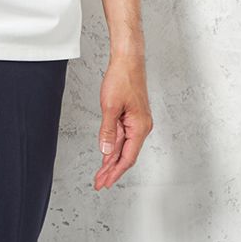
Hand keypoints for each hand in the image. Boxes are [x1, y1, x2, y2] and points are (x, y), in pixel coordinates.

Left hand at [94, 53, 152, 189]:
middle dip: (111, 169)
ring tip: (100, 173)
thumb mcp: (110, 106)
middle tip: (99, 182)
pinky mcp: (132, 115)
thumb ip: (108, 131)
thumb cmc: (122, 78)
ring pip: (123, 145)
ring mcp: (137, 121)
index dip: (115, 172)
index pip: (127, 158)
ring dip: (111, 159)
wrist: (128, 59)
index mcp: (140, 127)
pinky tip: (106, 154)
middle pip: (125, 154)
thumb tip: (105, 152)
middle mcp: (142, 127)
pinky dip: (113, 145)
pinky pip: (122, 135)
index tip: (104, 182)